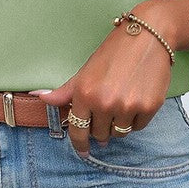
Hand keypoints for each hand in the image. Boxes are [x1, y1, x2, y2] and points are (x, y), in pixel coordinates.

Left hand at [29, 2, 175, 157]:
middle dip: (101, 127)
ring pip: (120, 133)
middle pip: (100, 134)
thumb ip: (65, 92)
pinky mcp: (148, 107)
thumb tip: (40, 98)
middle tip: (106, 110)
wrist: (148, 36)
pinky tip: (135, 99)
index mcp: (85, 94)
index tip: (83, 151)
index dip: (80, 144)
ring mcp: (127, 106)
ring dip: (118, 124)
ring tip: (121, 102)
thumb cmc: (114, 52)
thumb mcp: (85, 72)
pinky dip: (135, 119)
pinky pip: (138, 127)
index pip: (78, 131)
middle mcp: (104, 103)